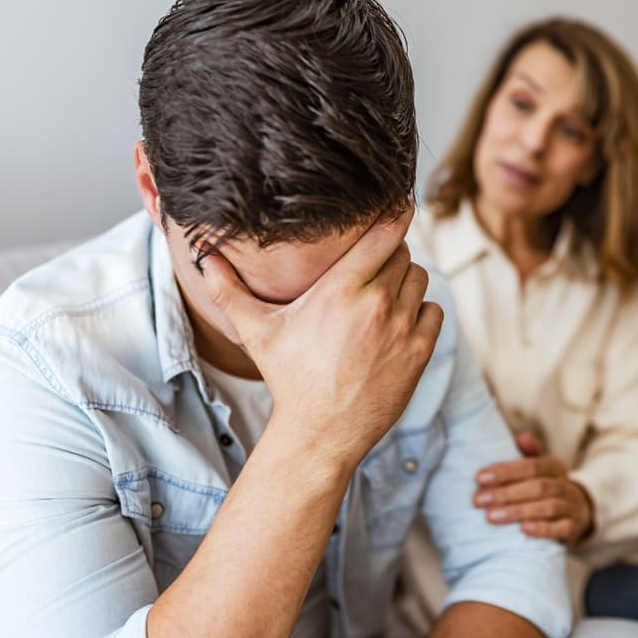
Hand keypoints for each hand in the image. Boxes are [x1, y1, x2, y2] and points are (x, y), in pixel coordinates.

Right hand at [200, 205, 443, 471]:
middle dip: (389, 256)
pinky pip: (433, 311)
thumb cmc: (289, 379)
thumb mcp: (257, 332)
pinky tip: (399, 323)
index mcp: (340, 289)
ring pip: (419, 280)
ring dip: (405, 282)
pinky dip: (421, 312)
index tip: (397, 206)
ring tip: (382, 297)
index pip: (384, 233)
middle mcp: (376, 303)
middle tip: (370, 270)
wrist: (320, 432)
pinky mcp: (419, 352)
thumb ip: (230, 291)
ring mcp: (401, 328)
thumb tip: (204, 259)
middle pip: (403, 254)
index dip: (394, 216)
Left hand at [473, 432, 594, 545]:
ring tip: (492, 516)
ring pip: (547, 507)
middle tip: (479, 500)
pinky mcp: (573, 528)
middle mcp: (564, 485)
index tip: (479, 478)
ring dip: (517, 511)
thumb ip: (527, 454)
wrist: (577, 512)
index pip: (531, 466)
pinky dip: (543, 529)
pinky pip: (561, 528)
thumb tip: (523, 437)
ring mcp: (570, 507)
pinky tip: (524, 530)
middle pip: (537, 487)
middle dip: (505, 493)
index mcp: (554, 467)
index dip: (505, 471)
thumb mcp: (539, 469)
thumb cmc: (547, 487)